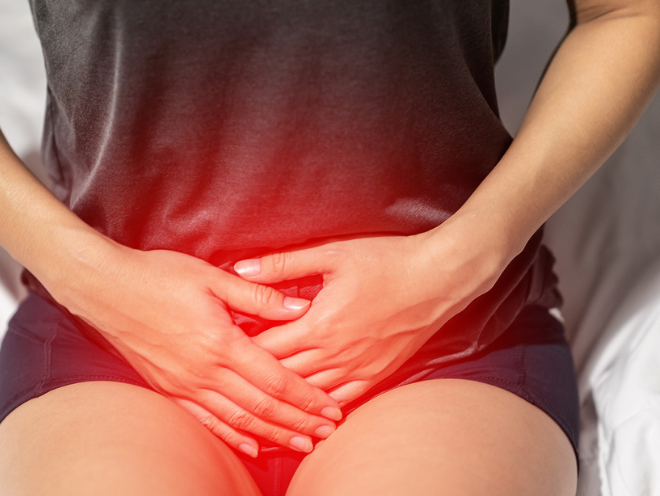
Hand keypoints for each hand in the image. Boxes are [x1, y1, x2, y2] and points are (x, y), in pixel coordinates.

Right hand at [40, 242, 342, 455]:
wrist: (104, 289)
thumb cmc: (158, 275)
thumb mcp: (212, 275)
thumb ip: (258, 295)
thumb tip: (300, 306)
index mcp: (221, 341)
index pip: (275, 379)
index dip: (307, 397)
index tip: (332, 408)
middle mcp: (204, 371)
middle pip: (262, 406)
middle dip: (299, 423)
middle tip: (327, 434)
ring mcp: (185, 384)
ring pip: (238, 420)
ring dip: (273, 435)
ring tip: (301, 445)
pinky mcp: (168, 389)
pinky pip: (206, 422)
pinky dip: (233, 437)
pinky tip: (252, 447)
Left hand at [235, 231, 507, 406]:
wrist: (439, 278)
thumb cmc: (386, 260)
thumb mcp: (331, 253)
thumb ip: (283, 264)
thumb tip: (241, 268)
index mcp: (319, 324)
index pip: (265, 348)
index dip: (239, 349)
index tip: (221, 345)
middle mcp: (335, 354)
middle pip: (282, 376)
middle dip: (255, 375)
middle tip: (232, 373)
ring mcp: (357, 368)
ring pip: (308, 393)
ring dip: (284, 396)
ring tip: (260, 394)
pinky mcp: (376, 374)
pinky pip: (341, 399)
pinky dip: (319, 405)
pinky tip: (305, 407)